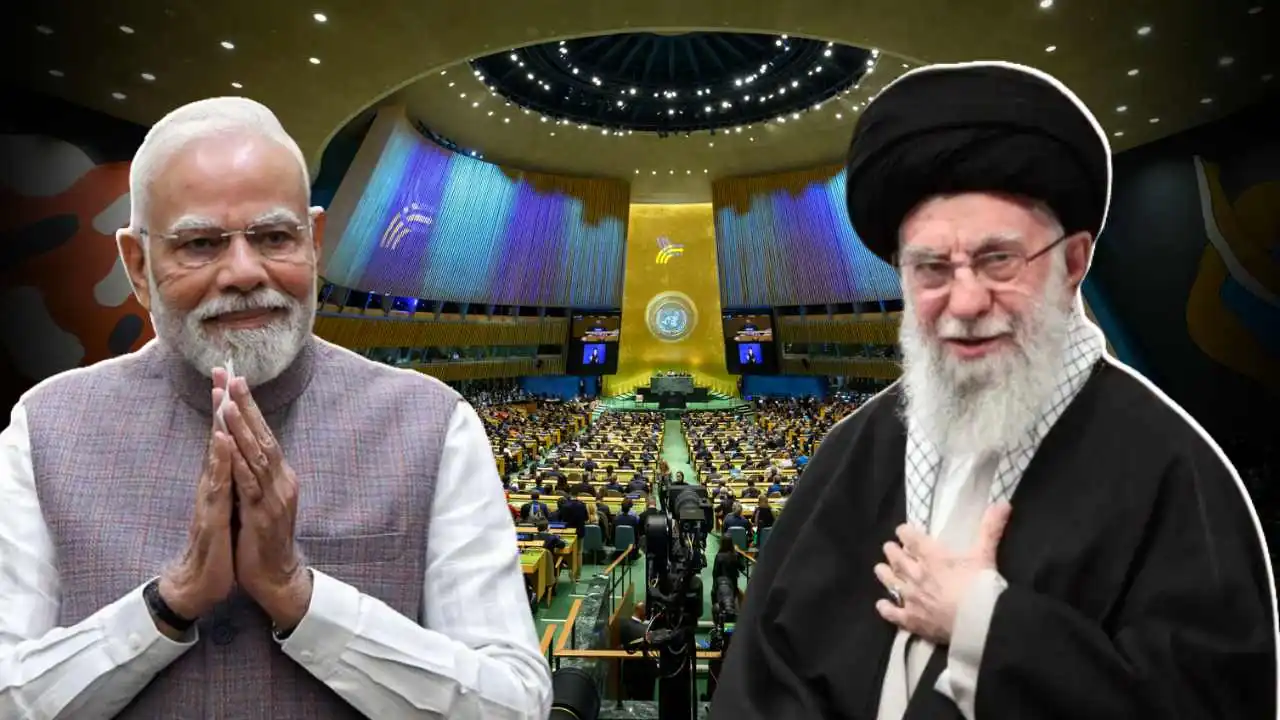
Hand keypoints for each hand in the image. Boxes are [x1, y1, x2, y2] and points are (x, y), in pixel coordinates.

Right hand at [157, 383, 237, 628]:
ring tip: (222, 396)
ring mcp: (210, 499)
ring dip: (220, 425)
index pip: (226, 440)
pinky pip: (217, 484)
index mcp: (221, 483)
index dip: (230, 412)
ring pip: (215, 456)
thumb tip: (237, 463)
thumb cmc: (217, 548)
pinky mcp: (210, 516)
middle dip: (222, 406)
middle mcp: (213, 485)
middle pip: (218, 439)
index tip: (232, 380)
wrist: (200, 585)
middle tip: (222, 372)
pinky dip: (220, 462)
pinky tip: (222, 442)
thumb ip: (230, 486)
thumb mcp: (229, 510)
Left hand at [222, 376, 311, 628]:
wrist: (276, 579)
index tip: (234, 381)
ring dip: (241, 426)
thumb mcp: (262, 503)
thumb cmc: (264, 541)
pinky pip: (249, 483)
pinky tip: (228, 444)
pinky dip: (237, 460)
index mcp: (280, 477)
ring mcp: (274, 497)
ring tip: (228, 401)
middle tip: (232, 377)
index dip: (249, 408)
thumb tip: (245, 452)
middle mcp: (281, 481)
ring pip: (257, 454)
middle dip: (245, 406)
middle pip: (262, 436)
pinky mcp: (263, 515)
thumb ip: (256, 477)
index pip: (263, 435)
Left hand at [873, 503, 1011, 643]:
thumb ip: (991, 527)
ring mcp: (911, 597)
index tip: (902, 530)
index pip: (911, 538)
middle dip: (892, 552)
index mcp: (931, 556)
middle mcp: (916, 574)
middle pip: (897, 559)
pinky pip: (893, 613)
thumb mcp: (985, 553)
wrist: (979, 621)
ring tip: (880, 568)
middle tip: (889, 548)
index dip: (904, 533)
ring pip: (891, 582)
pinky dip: (886, 608)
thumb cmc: (981, 585)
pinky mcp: (912, 619)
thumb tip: (1003, 503)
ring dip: (884, 574)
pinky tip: (881, 605)